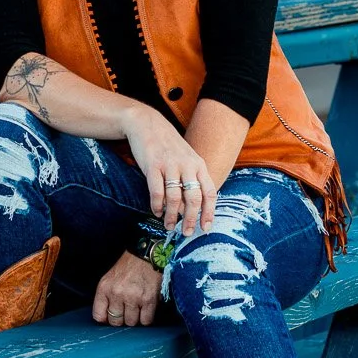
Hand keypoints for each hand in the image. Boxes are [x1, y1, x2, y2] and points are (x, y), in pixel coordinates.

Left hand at [92, 251, 160, 326]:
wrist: (146, 255)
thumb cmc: (128, 267)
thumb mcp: (109, 278)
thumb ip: (105, 298)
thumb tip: (106, 319)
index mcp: (104, 288)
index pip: (99, 316)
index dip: (106, 319)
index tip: (111, 317)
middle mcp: (117, 293)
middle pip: (116, 322)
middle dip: (121, 319)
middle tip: (126, 311)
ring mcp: (133, 297)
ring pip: (131, 323)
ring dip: (135, 318)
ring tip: (137, 308)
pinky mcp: (148, 300)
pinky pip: (145, 321)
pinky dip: (146, 318)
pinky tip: (146, 309)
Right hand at [121, 106, 212, 236]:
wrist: (147, 124)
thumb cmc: (168, 146)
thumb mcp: (187, 158)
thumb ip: (193, 178)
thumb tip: (193, 207)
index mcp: (198, 165)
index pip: (210, 192)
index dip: (209, 212)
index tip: (206, 227)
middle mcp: (187, 165)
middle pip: (194, 198)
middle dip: (191, 219)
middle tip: (187, 233)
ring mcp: (170, 165)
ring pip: (175, 198)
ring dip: (172, 216)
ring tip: (169, 226)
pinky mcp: (153, 166)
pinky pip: (157, 192)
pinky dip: (157, 206)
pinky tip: (156, 211)